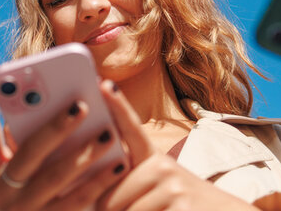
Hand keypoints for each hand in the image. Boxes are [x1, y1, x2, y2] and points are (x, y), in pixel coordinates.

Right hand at [0, 77, 128, 210]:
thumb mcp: (14, 163)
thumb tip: (18, 88)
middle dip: (55, 128)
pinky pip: (77, 201)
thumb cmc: (28, 185)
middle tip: (81, 105)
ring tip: (107, 134)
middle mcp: (3, 190)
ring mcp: (26, 209)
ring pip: (55, 179)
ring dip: (83, 154)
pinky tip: (118, 164)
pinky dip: (99, 182)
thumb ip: (20, 132)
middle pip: (28, 153)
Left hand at [97, 82, 257, 210]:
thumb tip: (97, 188)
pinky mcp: (180, 208)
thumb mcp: (162, 185)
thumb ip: (133, 177)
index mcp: (154, 159)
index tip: (104, 83)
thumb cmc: (183, 204)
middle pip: (111, 196)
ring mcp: (173, 188)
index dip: (117, 107)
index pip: (131, 129)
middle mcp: (163, 168)